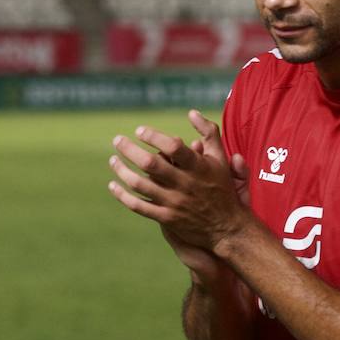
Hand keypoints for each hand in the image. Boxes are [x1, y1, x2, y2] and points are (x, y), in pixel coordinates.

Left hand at [108, 114, 248, 259]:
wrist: (227, 228)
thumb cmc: (222, 187)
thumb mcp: (220, 158)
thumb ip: (208, 133)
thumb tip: (191, 112)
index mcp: (198, 167)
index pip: (173, 147)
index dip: (154, 136)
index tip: (139, 130)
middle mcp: (185, 184)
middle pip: (150, 164)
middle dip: (129, 150)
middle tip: (117, 140)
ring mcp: (174, 202)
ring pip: (140, 185)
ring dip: (122, 171)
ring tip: (113, 160)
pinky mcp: (167, 218)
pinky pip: (139, 206)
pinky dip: (122, 196)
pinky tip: (113, 185)